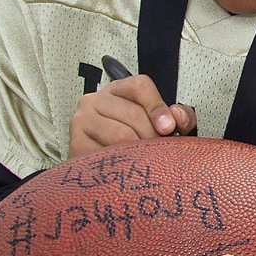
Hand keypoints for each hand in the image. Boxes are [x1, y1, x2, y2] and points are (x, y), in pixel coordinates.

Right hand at [68, 73, 196, 157]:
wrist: (96, 167)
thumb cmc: (130, 141)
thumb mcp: (153, 122)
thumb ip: (176, 118)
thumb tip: (179, 118)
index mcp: (117, 90)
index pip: (140, 86)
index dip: (158, 107)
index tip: (169, 127)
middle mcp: (94, 100)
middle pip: (133, 113)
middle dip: (153, 136)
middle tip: (162, 152)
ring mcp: (82, 121)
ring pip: (121, 135)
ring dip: (140, 152)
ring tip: (147, 161)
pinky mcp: (76, 145)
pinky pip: (106, 155)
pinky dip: (123, 164)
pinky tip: (129, 169)